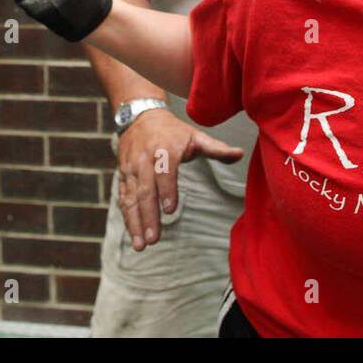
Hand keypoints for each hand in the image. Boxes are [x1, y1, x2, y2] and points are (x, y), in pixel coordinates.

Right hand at [117, 109, 243, 250]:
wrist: (140, 117)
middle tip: (154, 239)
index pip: (164, 171)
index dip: (166, 190)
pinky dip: (126, 217)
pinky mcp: (122, 175)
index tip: (170, 210)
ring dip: (134, 222)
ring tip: (140, 245)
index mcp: (164, 150)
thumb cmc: (172, 131)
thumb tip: (240, 154)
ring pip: (131, 198)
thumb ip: (216, 148)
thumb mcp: (194, 136)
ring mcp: (131, 169)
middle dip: (148, 216)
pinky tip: (133, 234)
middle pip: (145, 190)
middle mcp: (144, 160)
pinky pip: (122, 198)